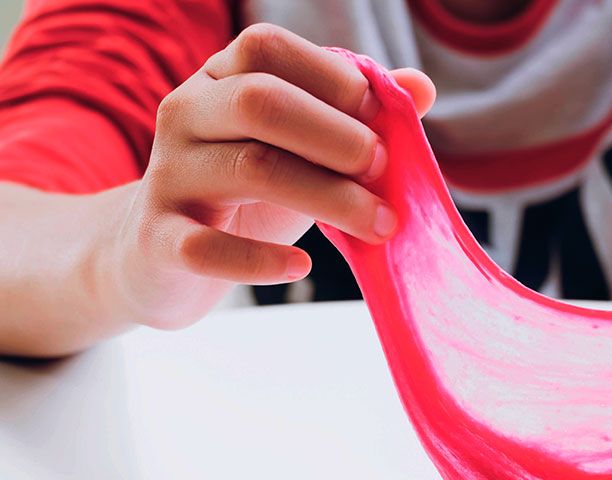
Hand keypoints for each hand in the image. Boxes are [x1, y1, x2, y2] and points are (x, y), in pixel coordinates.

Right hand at [110, 23, 434, 328]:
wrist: (159, 256)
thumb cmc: (248, 192)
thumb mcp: (301, 148)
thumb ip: (355, 116)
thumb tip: (420, 86)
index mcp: (219, 80)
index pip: (267, 48)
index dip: (334, 78)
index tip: (382, 119)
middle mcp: (186, 114)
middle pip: (261, 101)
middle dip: (337, 134)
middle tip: (384, 170)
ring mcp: (168, 176)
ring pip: (251, 168)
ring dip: (330, 197)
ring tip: (378, 224)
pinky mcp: (158, 240)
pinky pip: (204, 246)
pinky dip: (259, 260)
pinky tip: (301, 265)